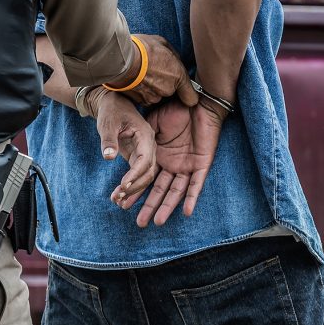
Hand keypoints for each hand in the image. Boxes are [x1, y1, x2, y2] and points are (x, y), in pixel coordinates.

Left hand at [85, 88, 157, 199]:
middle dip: (135, 187)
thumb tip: (108, 157)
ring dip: (133, 190)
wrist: (114, 105)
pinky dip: (130, 186)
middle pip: (149, 171)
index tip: (123, 186)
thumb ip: (108, 140)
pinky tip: (119, 196)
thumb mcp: (107, 123)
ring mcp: (144, 152)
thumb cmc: (111, 111)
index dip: (135, 174)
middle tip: (118, 198)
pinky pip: (138, 174)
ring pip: (145, 176)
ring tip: (117, 201)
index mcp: (145, 135)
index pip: (144, 159)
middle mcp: (149, 145)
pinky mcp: (138, 157)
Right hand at [116, 101, 226, 226]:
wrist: (198, 102)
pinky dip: (192, 198)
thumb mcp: (153, 124)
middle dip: (150, 206)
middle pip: (160, 191)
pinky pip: (197, 185)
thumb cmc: (176, 109)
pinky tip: (187, 212)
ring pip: (176, 192)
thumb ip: (144, 139)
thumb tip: (128, 151)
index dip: (135, 191)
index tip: (121, 202)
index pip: (147, 179)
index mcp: (160, 157)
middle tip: (139, 223)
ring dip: (168, 207)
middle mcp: (173, 165)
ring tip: (157, 221)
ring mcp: (188, 166)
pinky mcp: (202, 164)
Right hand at [127, 35, 197, 107]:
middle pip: (170, 92)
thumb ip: (172, 55)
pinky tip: (135, 79)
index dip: (188, 94)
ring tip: (141, 73)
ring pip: (156, 95)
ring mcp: (154, 97)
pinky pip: (144, 97)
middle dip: (164, 83)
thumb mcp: (162, 43)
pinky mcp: (140, 101)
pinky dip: (140, 91)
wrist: (120, 59)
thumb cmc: (142, 48)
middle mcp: (168, 90)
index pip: (191, 97)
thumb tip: (174, 60)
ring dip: (151, 87)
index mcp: (178, 76)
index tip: (183, 91)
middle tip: (153, 70)